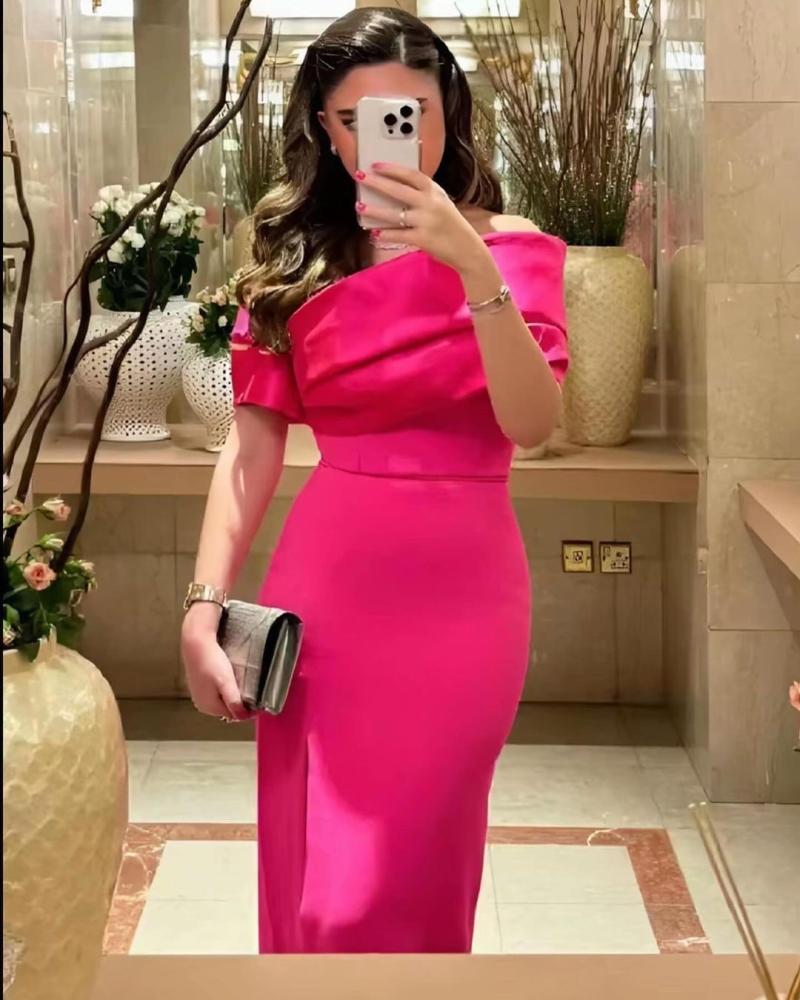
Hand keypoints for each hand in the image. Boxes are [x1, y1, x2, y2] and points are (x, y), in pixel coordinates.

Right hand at [180, 628, 255, 722]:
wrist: (196, 642)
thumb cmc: (210, 660)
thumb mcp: (226, 682)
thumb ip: (234, 701)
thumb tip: (243, 717)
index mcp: (209, 706)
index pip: (234, 716)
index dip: (248, 710)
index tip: (258, 702)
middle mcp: (202, 704)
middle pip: (228, 709)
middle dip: (240, 703)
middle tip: (250, 690)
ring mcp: (199, 695)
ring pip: (223, 700)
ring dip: (232, 695)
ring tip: (238, 682)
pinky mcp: (199, 686)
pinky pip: (216, 692)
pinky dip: (224, 688)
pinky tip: (227, 677)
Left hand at [355, 162, 491, 274]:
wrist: (467, 249)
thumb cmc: (451, 224)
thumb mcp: (442, 202)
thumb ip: (424, 194)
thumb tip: (395, 187)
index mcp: (435, 191)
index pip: (410, 174)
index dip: (392, 169)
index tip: (375, 165)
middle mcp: (430, 204)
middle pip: (398, 190)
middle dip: (377, 183)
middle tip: (360, 177)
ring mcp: (426, 221)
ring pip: (394, 214)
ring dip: (375, 210)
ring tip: (360, 207)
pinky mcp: (422, 239)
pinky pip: (398, 235)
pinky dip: (385, 234)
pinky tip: (374, 233)